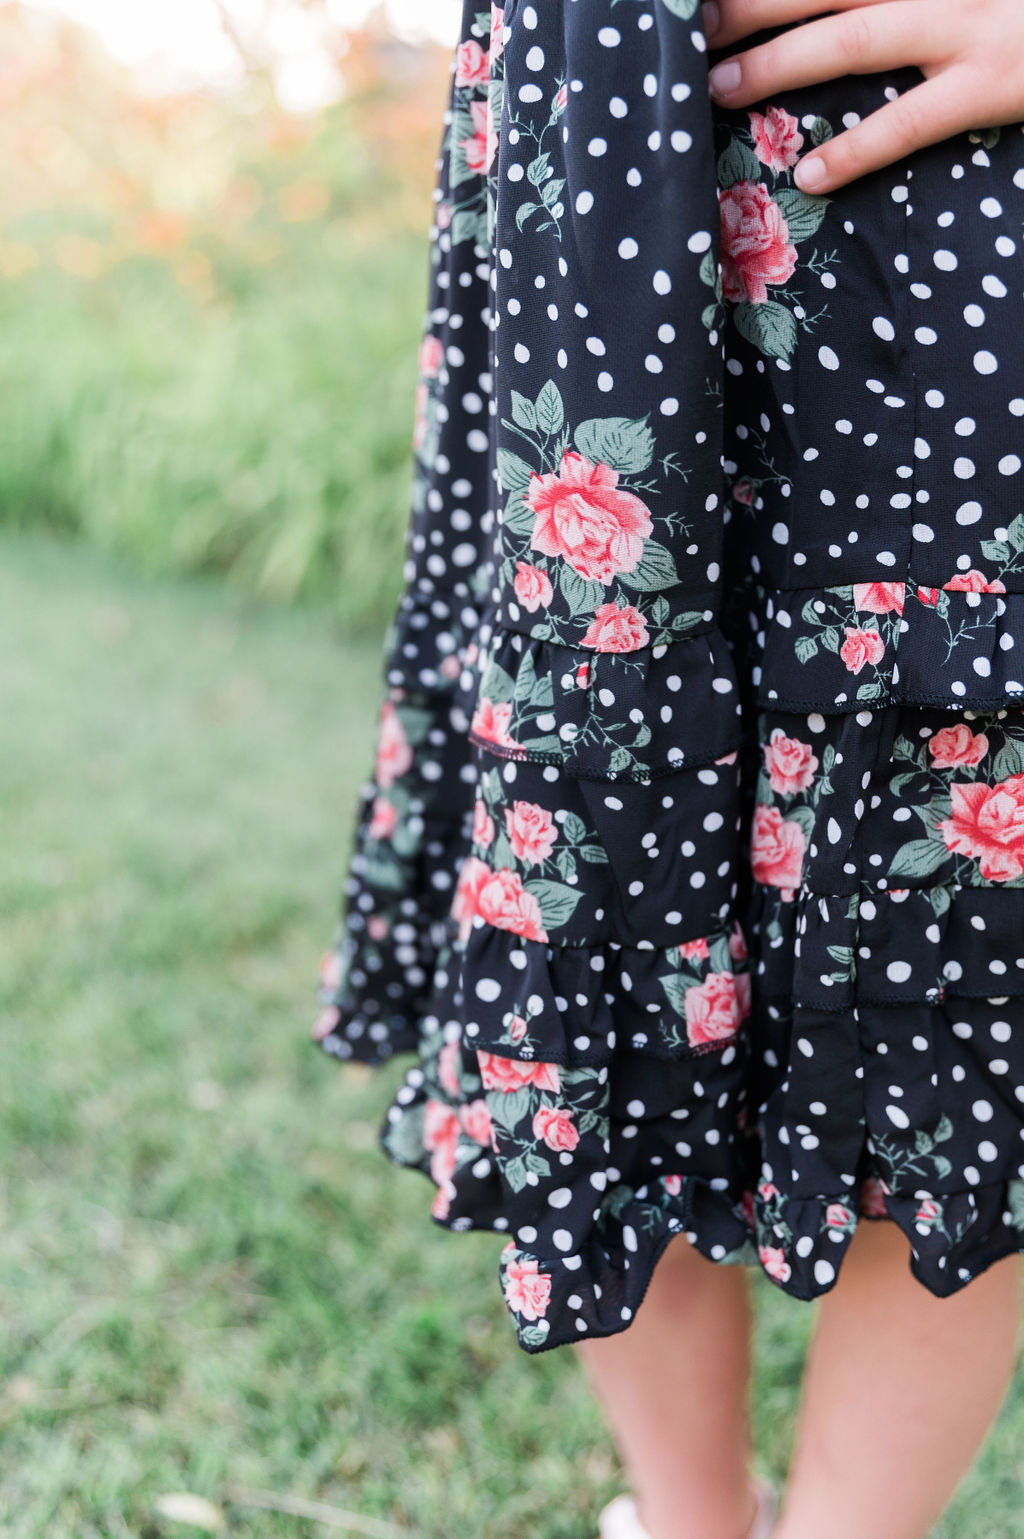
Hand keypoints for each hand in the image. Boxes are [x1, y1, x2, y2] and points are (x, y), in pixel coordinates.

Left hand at [702, 0, 1023, 191]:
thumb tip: (844, 2)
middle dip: (753, 1)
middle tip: (691, 25)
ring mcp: (969, 19)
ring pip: (851, 37)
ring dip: (777, 61)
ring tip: (717, 89)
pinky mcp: (995, 80)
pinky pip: (908, 119)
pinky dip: (854, 149)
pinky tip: (806, 174)